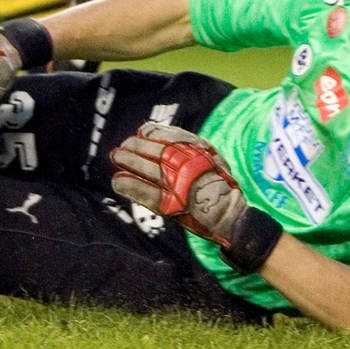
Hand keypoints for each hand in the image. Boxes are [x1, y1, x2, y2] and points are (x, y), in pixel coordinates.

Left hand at [110, 122, 274, 260]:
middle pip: (160, 152)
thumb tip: (165, 136)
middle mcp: (192, 167)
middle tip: (123, 145)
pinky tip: (118, 181)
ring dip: (131, 162)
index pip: (175, 137)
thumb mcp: (214, 160)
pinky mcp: (174, 206)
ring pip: (152, 170)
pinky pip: (149, 195)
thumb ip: (193, 149)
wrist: (232, 217)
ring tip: (117, 157)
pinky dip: (132, 187)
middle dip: (138, 146)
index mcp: (203, 154)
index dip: (156, 133)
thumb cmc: (221, 188)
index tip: (143, 130)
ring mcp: (183, 186)